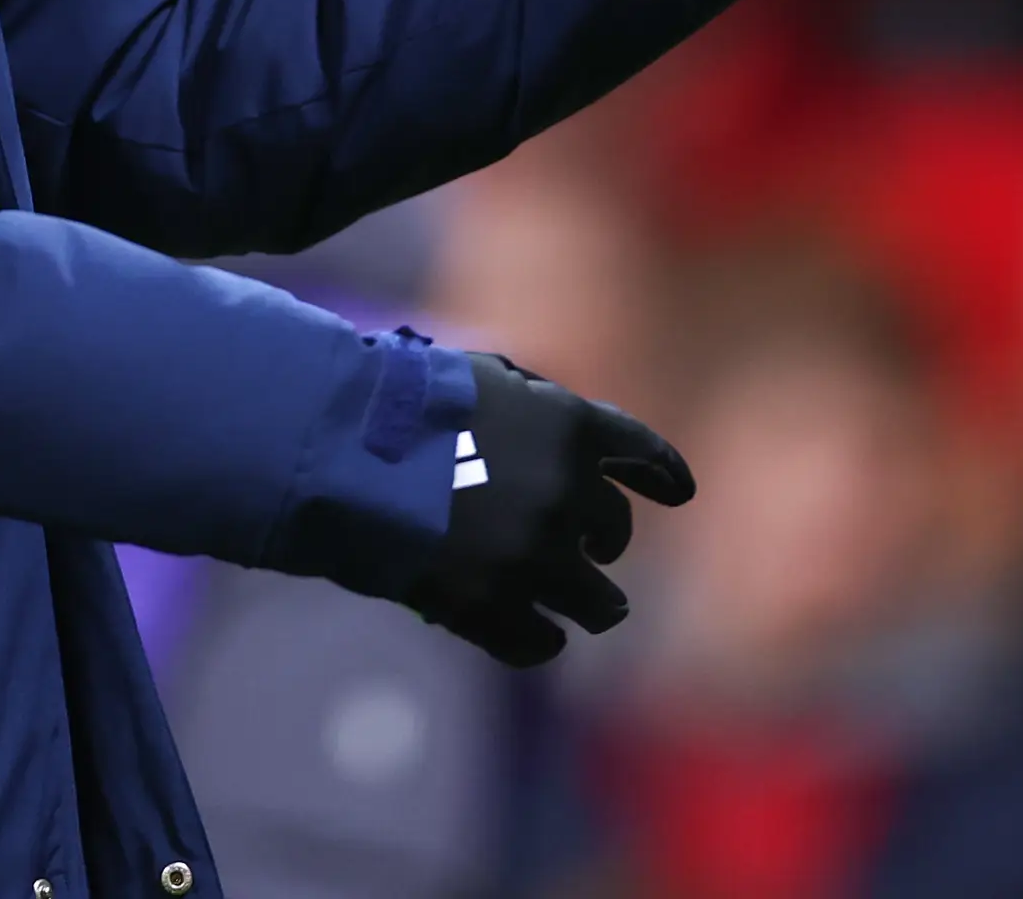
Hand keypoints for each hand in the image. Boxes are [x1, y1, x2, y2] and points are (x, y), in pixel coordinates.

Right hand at [402, 351, 693, 667]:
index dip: (665, 474)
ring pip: (599, 602)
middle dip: (605, 539)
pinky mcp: (495, 608)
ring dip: (591, 601)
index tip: (679, 493)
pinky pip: (541, 642)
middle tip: (591, 548)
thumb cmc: (403, 403)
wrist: (344, 452)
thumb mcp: (483, 381)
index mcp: (570, 429)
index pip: (642, 454)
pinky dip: (540, 638)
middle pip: (614, 532)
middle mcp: (568, 496)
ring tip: (585, 608)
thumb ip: (534, 411)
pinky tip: (535, 634)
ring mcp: (535, 558)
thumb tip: (558, 436)